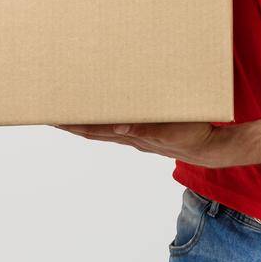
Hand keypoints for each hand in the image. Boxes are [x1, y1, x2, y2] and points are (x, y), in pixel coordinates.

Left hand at [54, 121, 230, 167]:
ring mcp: (138, 137)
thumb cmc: (191, 136)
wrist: (211, 148)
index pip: (94, 129)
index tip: (53, 117)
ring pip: (103, 130)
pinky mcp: (147, 134)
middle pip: (93, 130)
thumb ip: (145, 129)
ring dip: (85, 124)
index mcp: (132, 134)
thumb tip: (119, 126)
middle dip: (71, 123)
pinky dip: (106, 123)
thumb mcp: (169, 132)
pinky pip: (119, 129)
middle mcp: (130, 137)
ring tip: (68, 115)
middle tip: (50, 113)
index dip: (73, 124)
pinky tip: (105, 117)